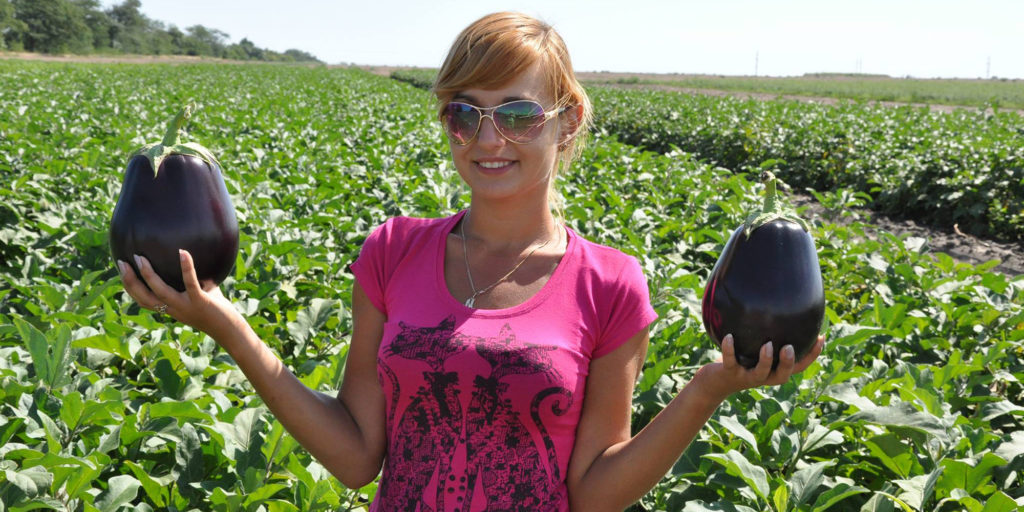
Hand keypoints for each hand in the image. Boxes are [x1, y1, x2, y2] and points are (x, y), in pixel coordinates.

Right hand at [117, 249, 239, 336]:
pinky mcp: (200, 302)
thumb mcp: (201, 294)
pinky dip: (186, 268)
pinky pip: (190, 283)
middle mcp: (174, 309)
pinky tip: (183, 252)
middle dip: (129, 280)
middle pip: (144, 297)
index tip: (121, 270)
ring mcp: (186, 306)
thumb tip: (190, 256)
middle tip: (121, 262)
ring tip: (140, 257)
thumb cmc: (217, 311)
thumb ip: (195, 280)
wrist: (230, 331)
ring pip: (160, 291)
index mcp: (170, 309)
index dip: (130, 287)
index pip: (143, 300)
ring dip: (148, 275)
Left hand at [693, 334, 824, 403]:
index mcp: (775, 371)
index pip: (799, 367)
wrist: (716, 381)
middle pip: (783, 376)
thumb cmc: (742, 359)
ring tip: (768, 345)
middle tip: (790, 347)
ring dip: (765, 360)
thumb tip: (782, 305)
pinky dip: (729, 350)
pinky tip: (729, 336)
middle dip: (789, 363)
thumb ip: (771, 335)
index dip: (812, 355)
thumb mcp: (757, 348)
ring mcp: (747, 376)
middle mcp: (764, 377)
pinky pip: (730, 362)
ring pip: (761, 374)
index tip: (821, 337)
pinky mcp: (729, 373)